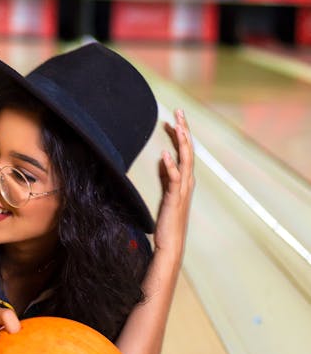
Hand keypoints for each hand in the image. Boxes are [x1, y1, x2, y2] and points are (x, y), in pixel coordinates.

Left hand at [154, 109, 194, 261]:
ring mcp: (182, 189)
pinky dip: (171, 165)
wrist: (171, 242)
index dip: (180, 135)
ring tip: (176, 126)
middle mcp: (187, 181)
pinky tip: (165, 154)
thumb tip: (164, 160)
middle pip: (187, 150)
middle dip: (184, 130)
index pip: (184, 151)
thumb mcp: (167, 192)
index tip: (173, 119)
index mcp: (185, 179)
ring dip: (181, 142)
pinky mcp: (174, 198)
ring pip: (185, 161)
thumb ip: (168, 176)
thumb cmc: (169, 219)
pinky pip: (174, 179)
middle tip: (179, 111)